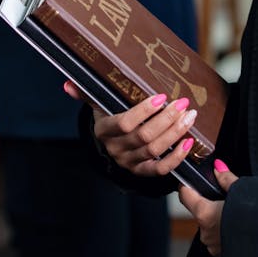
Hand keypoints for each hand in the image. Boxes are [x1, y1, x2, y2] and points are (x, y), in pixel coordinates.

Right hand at [64, 81, 197, 176]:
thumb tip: (68, 84)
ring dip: (175, 133)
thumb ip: (84, 93)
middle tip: (183, 104)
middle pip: (144, 136)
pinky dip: (176, 157)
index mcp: (103, 130)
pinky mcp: (141, 172)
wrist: (110, 144)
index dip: (144, 111)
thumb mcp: (97, 104)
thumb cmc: (108, 116)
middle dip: (167, 119)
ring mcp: (128, 162)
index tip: (162, 97)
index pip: (124, 123)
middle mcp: (115, 149)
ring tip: (189, 116)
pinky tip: (188, 142)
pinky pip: (160, 169)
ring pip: (154, 150)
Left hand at [178, 162, 237, 256]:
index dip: (186, 186)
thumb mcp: (242, 190)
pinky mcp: (222, 254)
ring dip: (217, 219)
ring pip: (209, 226)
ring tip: (234, 212)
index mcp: (205, 214)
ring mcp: (213, 245)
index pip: (185, 196)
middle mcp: (205, 232)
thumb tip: (218, 167)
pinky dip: (224, 231)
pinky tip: (237, 225)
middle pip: (199, 211)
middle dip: (208, 204)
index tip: (190, 181)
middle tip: (223, 197)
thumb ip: (226, 178)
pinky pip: (218, 238)